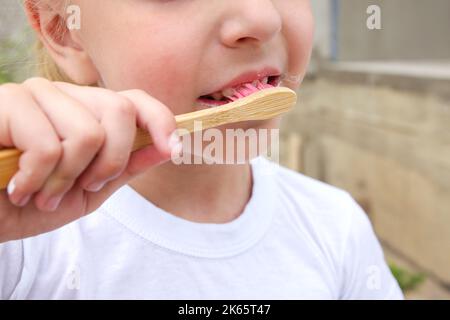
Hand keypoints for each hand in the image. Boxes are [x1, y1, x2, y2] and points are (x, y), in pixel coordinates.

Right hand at [0, 78, 179, 241]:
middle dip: (111, 161)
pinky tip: (19, 188)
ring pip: (88, 133)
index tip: (174, 149)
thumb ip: (126, 167)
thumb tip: (167, 149)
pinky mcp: (7, 103)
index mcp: (87, 113)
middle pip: (119, 110)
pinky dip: (38, 180)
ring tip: (42, 194)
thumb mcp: (90, 191)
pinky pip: (49, 145)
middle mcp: (65, 96)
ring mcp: (35, 94)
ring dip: (67, 179)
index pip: (134, 100)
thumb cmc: (33, 202)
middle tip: (84, 185)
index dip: (161, 120)